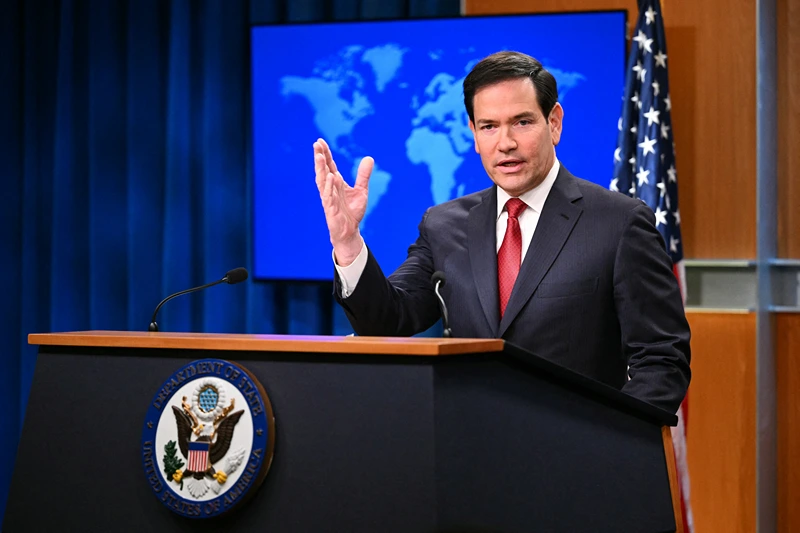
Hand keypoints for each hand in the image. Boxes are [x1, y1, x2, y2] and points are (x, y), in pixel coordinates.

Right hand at [314, 138, 373, 265]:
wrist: (350, 231)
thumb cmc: (352, 211)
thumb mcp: (361, 190)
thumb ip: (363, 175)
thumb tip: (369, 157)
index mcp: (336, 183)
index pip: (329, 165)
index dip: (325, 154)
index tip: (320, 141)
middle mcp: (330, 188)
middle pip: (323, 170)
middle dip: (320, 158)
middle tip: (316, 144)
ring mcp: (329, 198)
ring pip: (322, 181)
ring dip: (320, 169)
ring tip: (320, 156)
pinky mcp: (330, 209)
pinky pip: (328, 196)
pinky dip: (329, 186)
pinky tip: (330, 177)